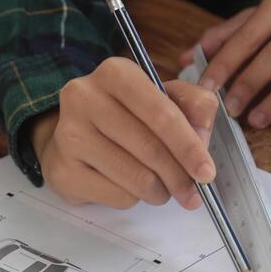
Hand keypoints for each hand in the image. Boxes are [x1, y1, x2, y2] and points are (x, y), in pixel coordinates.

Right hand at [30, 57, 217, 208]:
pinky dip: (134, 198)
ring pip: (137, 177)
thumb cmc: (126, 117)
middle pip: (150, 149)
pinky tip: (129, 186)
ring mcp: (69, 134)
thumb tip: (201, 139)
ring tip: (160, 188)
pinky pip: (118, 196)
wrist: (73, 137)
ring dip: (159, 191)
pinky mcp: (63, 169)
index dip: (189, 147)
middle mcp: (85, 97)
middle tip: (192, 193)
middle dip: (179, 177)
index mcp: (115, 73)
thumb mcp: (164, 98)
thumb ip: (194, 107)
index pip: (162, 113)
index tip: (207, 172)